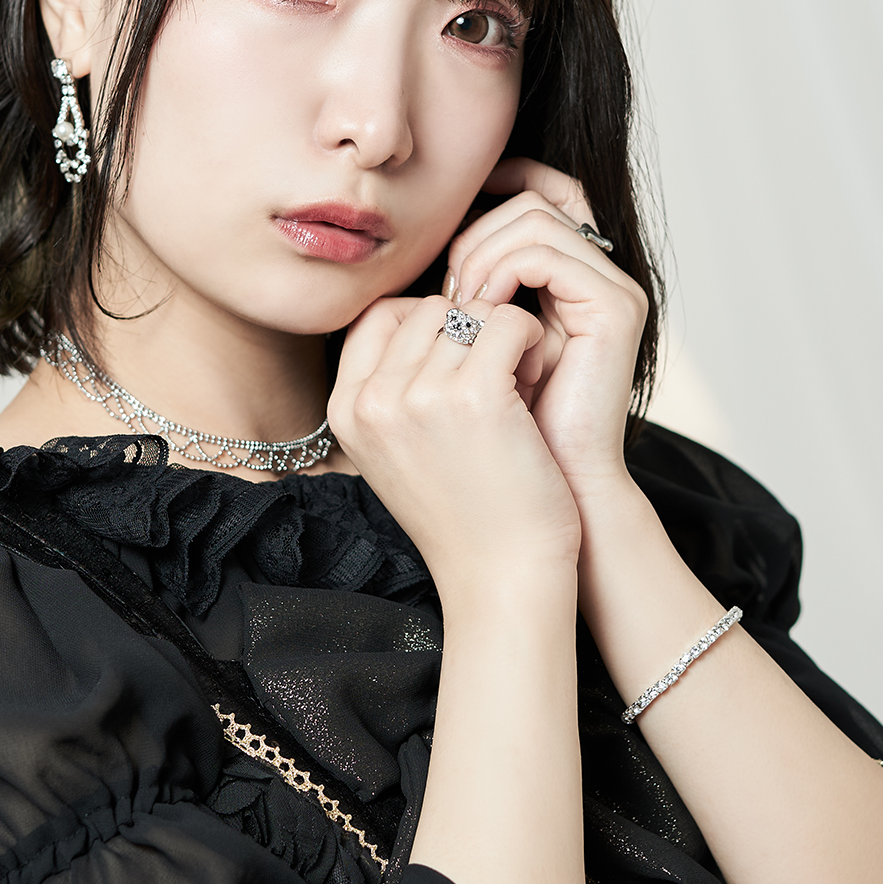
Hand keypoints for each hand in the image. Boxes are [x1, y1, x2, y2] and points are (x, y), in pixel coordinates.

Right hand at [328, 291, 580, 603]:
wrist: (501, 574)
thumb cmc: (464, 513)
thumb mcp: (398, 450)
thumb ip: (394, 388)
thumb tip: (427, 315)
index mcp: (345, 411)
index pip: (377, 317)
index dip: (428, 324)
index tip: (462, 357)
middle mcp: (372, 400)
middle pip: (427, 309)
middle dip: (469, 328)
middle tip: (498, 374)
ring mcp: (419, 396)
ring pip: (471, 312)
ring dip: (504, 335)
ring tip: (519, 381)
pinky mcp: (474, 396)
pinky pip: (507, 322)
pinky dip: (531, 338)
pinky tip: (537, 375)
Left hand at [444, 158, 647, 501]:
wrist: (539, 506)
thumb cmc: (496, 442)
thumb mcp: (464, 357)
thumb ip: (458, 301)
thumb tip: (414, 245)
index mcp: (569, 283)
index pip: (537, 193)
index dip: (486, 195)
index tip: (439, 234)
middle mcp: (598, 279)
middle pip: (530, 197)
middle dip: (472, 235)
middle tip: (447, 291)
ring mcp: (612, 290)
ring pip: (533, 217)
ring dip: (480, 254)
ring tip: (460, 305)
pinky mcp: (616, 307)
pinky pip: (545, 251)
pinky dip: (501, 271)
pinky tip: (479, 311)